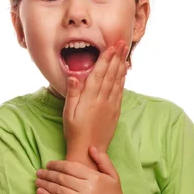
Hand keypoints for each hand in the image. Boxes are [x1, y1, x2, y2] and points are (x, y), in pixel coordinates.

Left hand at [35, 146, 127, 193]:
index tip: (48, 164)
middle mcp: (87, 189)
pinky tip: (40, 192)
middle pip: (62, 178)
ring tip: (37, 181)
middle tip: (39, 172)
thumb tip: (91, 148)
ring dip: (45, 185)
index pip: (71, 167)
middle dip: (48, 174)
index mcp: (95, 177)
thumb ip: (103, 160)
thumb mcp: (113, 175)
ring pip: (58, 191)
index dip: (57, 164)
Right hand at [63, 40, 129, 154]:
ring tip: (125, 53)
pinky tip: (124, 72)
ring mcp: (110, 106)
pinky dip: (123, 80)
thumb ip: (72, 94)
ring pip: (117, 81)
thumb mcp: (68, 113)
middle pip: (111, 74)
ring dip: (121, 65)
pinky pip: (120, 92)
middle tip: (123, 43)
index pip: (99, 74)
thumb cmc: (74, 132)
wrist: (88, 151)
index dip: (106, 59)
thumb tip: (74, 76)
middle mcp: (102, 100)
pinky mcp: (115, 112)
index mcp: (89, 99)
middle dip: (117, 57)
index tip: (111, 47)